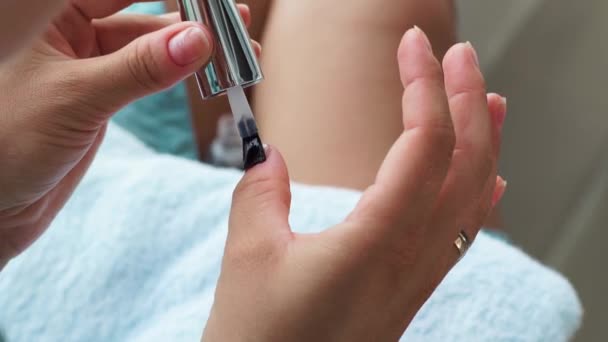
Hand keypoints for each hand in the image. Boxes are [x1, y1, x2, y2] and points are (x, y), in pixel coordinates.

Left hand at [0, 1, 252, 265]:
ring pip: (150, 44)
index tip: (214, 0)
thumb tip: (199, 40)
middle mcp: (66, 30)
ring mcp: (88, 61)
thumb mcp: (77, 99)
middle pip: (140, 9)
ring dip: (194, 49)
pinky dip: (180, 73)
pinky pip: (149, 72)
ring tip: (239, 53)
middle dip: (191, 18)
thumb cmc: (7, 146)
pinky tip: (208, 71)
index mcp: (43, 14)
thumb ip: (140, 68)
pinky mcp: (102, 91)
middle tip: (236, 23)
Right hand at [203, 28, 506, 340]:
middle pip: (464, 164)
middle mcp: (412, 258)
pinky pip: (464, 234)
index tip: (413, 45)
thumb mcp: (249, 256)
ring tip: (487, 99)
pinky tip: (488, 177)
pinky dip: (481, 194)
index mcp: (376, 239)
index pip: (423, 144)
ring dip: (483, 142)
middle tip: (460, 55)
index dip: (423, 85)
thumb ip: (259, 193)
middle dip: (466, 101)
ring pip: (473, 199)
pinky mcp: (410, 291)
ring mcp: (418, 277)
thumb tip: (265, 156)